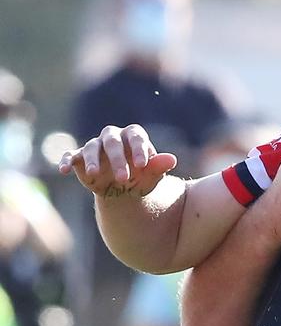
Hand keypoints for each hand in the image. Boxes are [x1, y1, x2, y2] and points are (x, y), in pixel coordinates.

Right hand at [58, 124, 176, 197]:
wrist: (124, 189)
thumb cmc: (141, 177)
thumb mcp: (151, 175)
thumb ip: (158, 166)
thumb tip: (172, 160)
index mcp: (133, 136)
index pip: (136, 137)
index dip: (139, 149)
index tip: (143, 165)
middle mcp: (112, 137)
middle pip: (113, 142)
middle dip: (118, 159)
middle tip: (124, 178)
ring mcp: (94, 146)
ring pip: (91, 147)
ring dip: (93, 161)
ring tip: (94, 175)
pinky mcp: (79, 158)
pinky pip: (70, 155)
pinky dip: (66, 161)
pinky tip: (64, 170)